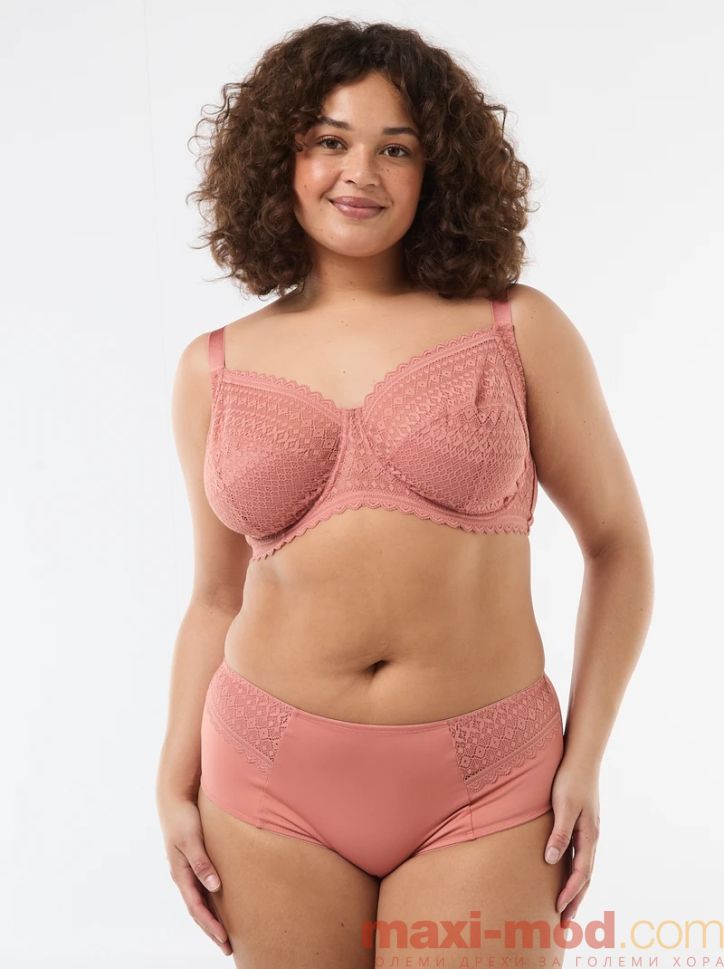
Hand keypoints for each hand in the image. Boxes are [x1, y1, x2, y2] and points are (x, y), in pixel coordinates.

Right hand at [157, 788, 232, 956]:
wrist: (174, 799)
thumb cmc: (183, 818)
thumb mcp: (191, 839)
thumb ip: (202, 863)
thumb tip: (215, 887)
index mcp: (181, 874)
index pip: (197, 908)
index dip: (210, 925)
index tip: (224, 939)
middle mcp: (183, 876)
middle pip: (198, 910)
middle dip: (211, 930)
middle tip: (228, 948)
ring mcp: (187, 870)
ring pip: (200, 901)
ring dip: (211, 919)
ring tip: (226, 935)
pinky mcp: (194, 861)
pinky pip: (203, 889)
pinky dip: (211, 902)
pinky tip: (221, 905)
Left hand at [543, 756, 599, 921]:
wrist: (581, 757)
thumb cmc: (570, 779)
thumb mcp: (563, 805)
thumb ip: (559, 833)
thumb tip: (551, 861)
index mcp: (588, 835)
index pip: (580, 873)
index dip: (569, 892)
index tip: (558, 910)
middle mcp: (591, 837)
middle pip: (585, 876)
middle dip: (575, 900)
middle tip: (565, 923)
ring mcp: (588, 832)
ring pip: (583, 867)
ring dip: (575, 889)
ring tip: (565, 907)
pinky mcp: (582, 825)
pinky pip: (579, 855)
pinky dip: (574, 872)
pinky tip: (564, 875)